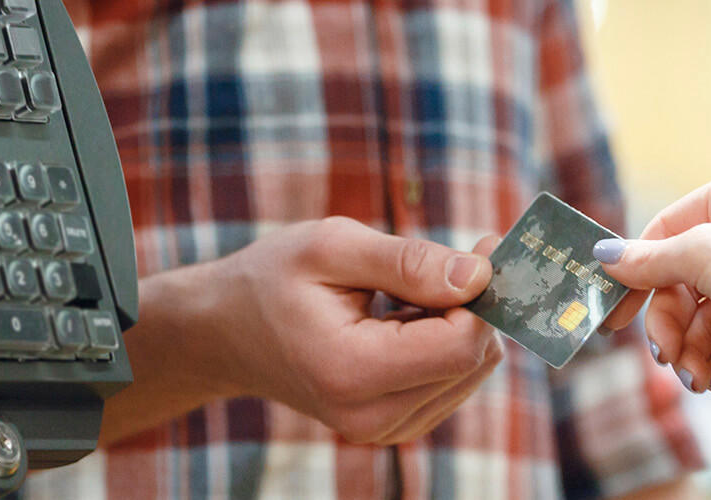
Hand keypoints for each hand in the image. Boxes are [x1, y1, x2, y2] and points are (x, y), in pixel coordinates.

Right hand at [105, 217, 503, 444]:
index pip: (461, 344)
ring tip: (404, 295)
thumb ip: (409, 262)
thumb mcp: (333, 246)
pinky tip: (403, 321)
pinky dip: (444, 344)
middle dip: (474, 306)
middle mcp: (371, 419)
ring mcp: (384, 432)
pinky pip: (455, 382)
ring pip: (472, 372)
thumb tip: (480, 276)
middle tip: (446, 261)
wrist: (227, 331)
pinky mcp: (396, 428)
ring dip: (457, 324)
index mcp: (351, 373)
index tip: (480, 247)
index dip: (483, 292)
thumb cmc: (274, 279)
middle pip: (474, 361)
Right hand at [595, 168, 710, 431]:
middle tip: (664, 356)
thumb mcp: (704, 255)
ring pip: (707, 317)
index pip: (668, 229)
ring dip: (692, 352)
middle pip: (684, 281)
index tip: (614, 312)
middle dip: (671, 325)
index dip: (638, 272)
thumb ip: (650, 259)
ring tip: (694, 378)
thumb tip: (605, 257)